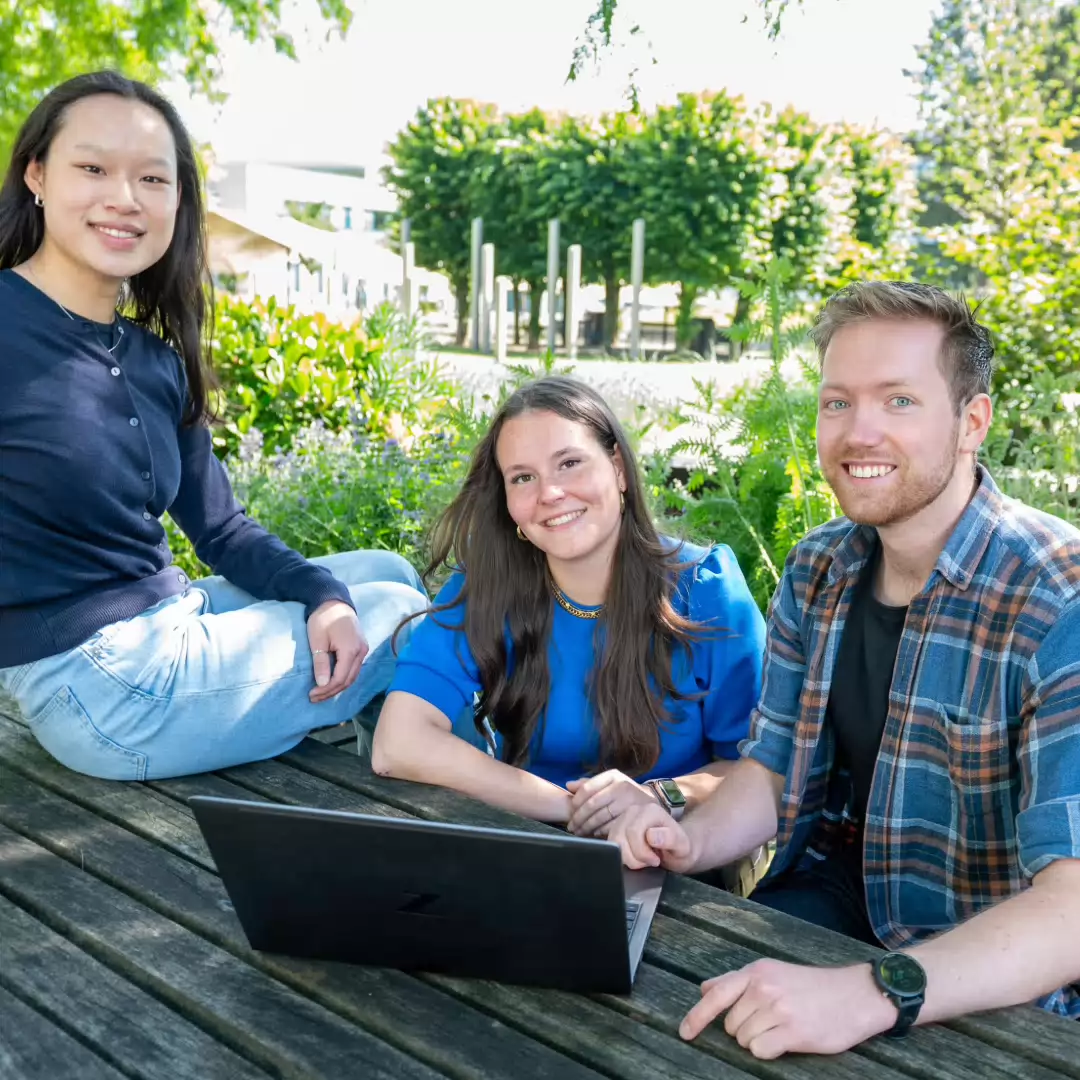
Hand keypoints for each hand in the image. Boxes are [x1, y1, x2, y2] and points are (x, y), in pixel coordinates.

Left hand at [307, 600, 367, 703]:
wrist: (335, 602)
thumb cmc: (323, 619)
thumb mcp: (318, 640)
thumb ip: (321, 663)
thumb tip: (322, 684)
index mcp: (350, 650)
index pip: (340, 678)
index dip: (326, 689)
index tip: (311, 694)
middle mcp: (361, 652)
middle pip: (348, 680)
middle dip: (331, 691)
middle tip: (314, 698)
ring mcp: (363, 649)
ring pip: (352, 676)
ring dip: (337, 687)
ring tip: (321, 693)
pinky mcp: (361, 648)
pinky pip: (354, 669)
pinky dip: (343, 678)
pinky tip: (331, 681)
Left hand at [566, 770, 657, 836]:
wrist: (650, 802)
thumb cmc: (624, 794)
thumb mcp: (609, 784)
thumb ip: (588, 784)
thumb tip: (569, 785)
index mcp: (613, 776)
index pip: (588, 788)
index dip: (576, 802)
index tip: (570, 811)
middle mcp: (622, 786)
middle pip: (592, 804)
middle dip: (579, 818)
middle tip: (571, 827)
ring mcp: (629, 801)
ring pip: (601, 816)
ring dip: (587, 826)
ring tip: (580, 832)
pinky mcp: (634, 817)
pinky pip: (612, 826)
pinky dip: (601, 831)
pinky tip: (594, 834)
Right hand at [608, 800, 697, 870]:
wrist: (675, 848)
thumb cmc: (679, 848)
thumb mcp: (683, 846)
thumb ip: (670, 838)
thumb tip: (651, 836)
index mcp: (650, 811)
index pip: (633, 832)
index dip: (642, 852)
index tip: (655, 860)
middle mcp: (634, 811)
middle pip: (620, 838)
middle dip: (634, 857)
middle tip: (649, 861)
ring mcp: (623, 819)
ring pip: (613, 842)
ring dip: (627, 858)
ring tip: (642, 861)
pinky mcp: (616, 829)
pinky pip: (610, 845)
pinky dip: (621, 856)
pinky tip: (634, 857)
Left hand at [679, 959, 897, 1058]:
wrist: (855, 994)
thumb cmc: (812, 986)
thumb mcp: (773, 972)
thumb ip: (737, 981)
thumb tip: (705, 988)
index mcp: (756, 972)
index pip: (717, 995)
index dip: (697, 1016)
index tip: (684, 1033)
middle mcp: (763, 987)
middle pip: (731, 1024)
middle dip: (744, 1029)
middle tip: (771, 1021)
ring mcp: (778, 1009)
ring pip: (745, 1040)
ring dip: (758, 1041)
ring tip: (782, 1029)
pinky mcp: (793, 1032)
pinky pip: (761, 1051)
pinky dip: (769, 1051)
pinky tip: (787, 1041)